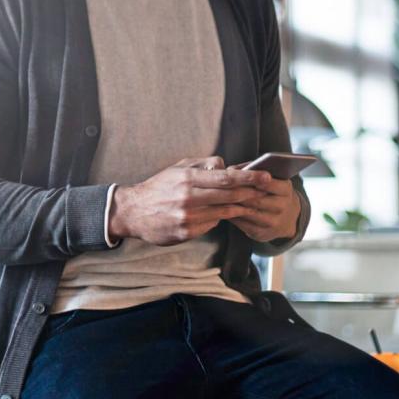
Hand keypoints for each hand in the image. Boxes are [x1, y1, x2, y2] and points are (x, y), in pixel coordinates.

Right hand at [108, 156, 273, 245]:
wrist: (133, 212)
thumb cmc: (158, 187)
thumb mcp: (177, 168)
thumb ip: (202, 165)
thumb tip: (225, 165)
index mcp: (187, 179)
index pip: (226, 178)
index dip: (249, 177)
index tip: (266, 176)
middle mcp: (189, 198)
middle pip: (230, 195)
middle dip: (251, 192)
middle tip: (265, 189)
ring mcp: (188, 217)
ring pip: (224, 212)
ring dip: (239, 207)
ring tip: (250, 202)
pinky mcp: (186, 232)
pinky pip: (211, 225)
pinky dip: (218, 219)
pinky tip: (223, 214)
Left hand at [227, 166, 300, 242]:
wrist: (287, 218)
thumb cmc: (273, 192)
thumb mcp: (271, 180)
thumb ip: (252, 172)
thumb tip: (230, 170)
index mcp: (285, 190)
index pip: (268, 183)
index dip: (250, 179)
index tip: (233, 174)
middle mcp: (282, 206)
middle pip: (256, 199)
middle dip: (238, 193)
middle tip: (221, 186)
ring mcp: (273, 222)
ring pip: (249, 212)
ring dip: (233, 205)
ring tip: (219, 197)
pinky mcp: (262, 233)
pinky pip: (243, 224)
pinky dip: (232, 216)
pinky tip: (222, 209)